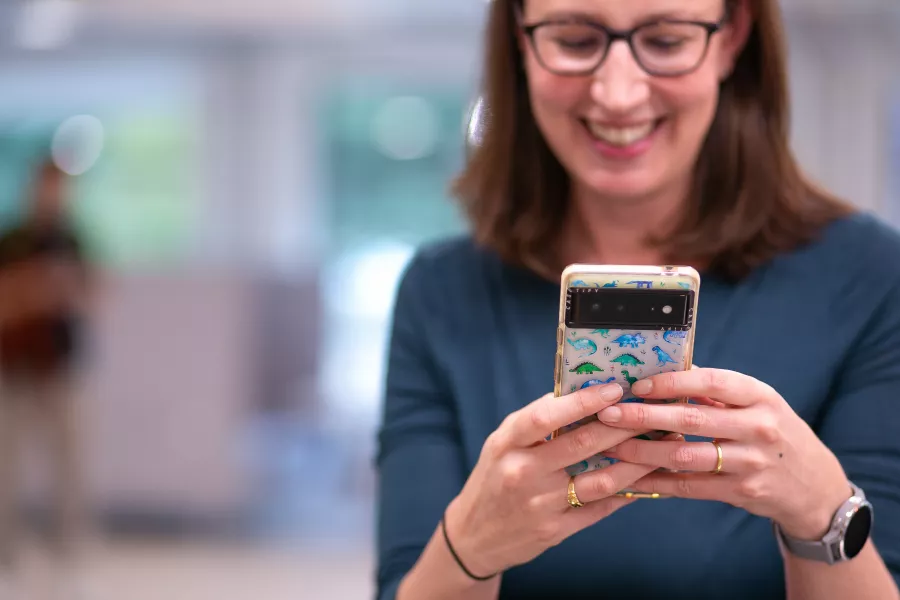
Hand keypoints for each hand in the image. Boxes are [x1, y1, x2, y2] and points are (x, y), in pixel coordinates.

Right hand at [445, 384, 677, 575]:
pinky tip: (646, 477)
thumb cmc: (493, 478)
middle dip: (623, 426)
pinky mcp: (555, 530)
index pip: (546, 416)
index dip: (583, 402)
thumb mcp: (502, 444)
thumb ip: (536, 422)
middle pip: (582, 445)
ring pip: (600, 480)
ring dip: (636, 461)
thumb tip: (580, 392)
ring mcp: (540, 504)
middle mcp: (522, 473)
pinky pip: (599, 508)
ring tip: (661, 445)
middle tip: (652, 411)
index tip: (615, 389)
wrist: (474, 536)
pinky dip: (626, 492)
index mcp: (507, 444)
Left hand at [597, 368, 851, 539]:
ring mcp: (751, 463)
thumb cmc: (772, 431)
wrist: (814, 484)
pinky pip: (689, 486)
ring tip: (610, 445)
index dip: (672, 382)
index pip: (712, 381)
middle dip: (643, 416)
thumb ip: (715, 391)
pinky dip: (657, 482)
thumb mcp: (757, 403)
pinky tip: (631, 477)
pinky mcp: (741, 492)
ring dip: (642, 452)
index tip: (638, 384)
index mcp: (760, 396)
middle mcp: (758, 428)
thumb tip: (663, 370)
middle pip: (691, 419)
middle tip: (608, 413)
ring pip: (685, 456)